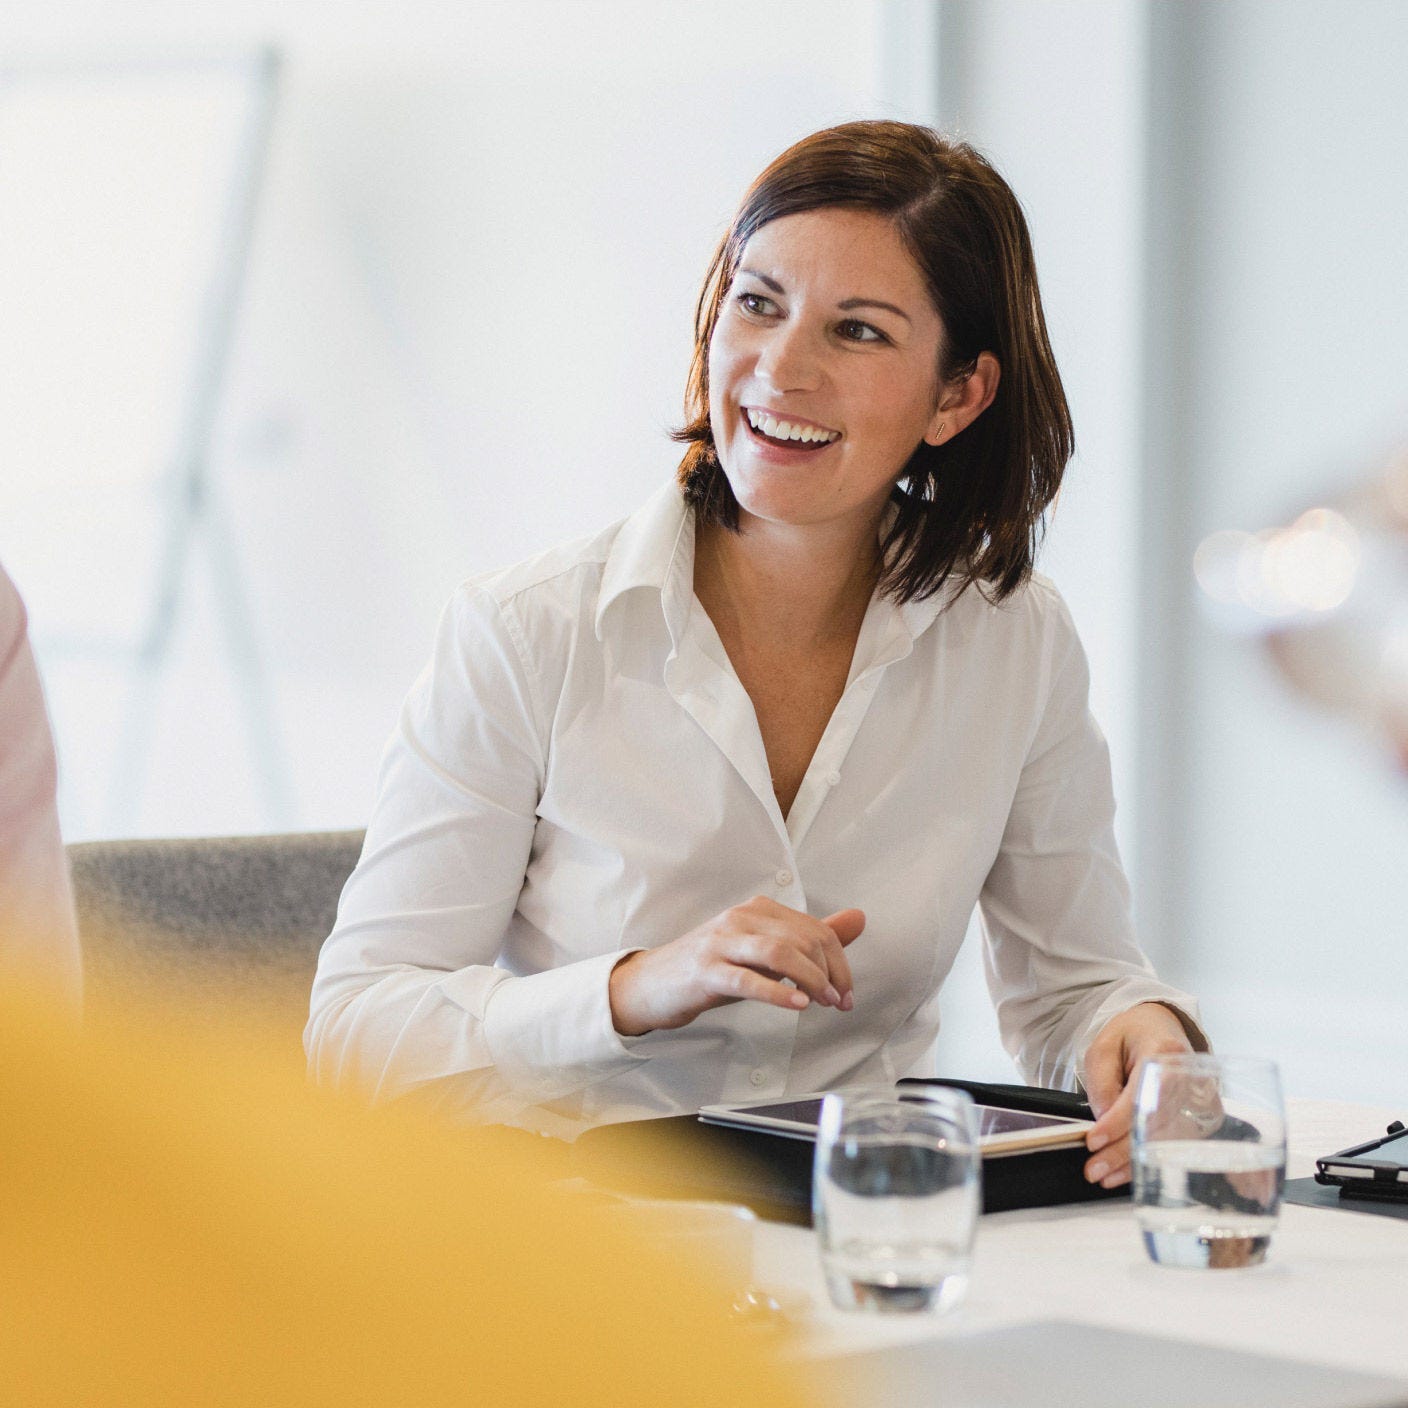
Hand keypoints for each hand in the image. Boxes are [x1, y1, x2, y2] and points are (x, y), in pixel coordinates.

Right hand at [608, 897, 863, 1036]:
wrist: (652, 984)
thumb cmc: (712, 968)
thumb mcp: (764, 951)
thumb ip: (810, 937)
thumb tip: (859, 918)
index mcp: (758, 909)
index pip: (814, 929)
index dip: (839, 962)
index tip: (846, 993)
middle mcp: (741, 918)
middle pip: (802, 939)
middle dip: (830, 973)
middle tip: (838, 1003)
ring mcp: (721, 943)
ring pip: (779, 952)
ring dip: (810, 980)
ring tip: (823, 1003)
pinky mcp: (706, 971)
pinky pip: (747, 979)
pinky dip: (777, 992)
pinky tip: (796, 1005)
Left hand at [1081, 1003, 1195, 1187]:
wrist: (1162, 1028)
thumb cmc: (1131, 1036)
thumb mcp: (1103, 1048)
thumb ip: (1102, 1083)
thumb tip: (1103, 1121)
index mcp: (1164, 1052)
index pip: (1141, 1095)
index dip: (1116, 1123)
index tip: (1093, 1141)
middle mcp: (1188, 1078)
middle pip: (1154, 1124)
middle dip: (1122, 1152)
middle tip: (1094, 1170)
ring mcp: (1198, 1099)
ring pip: (1164, 1140)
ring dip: (1133, 1163)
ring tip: (1104, 1176)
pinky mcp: (1199, 1116)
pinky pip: (1173, 1144)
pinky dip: (1148, 1159)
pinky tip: (1126, 1172)